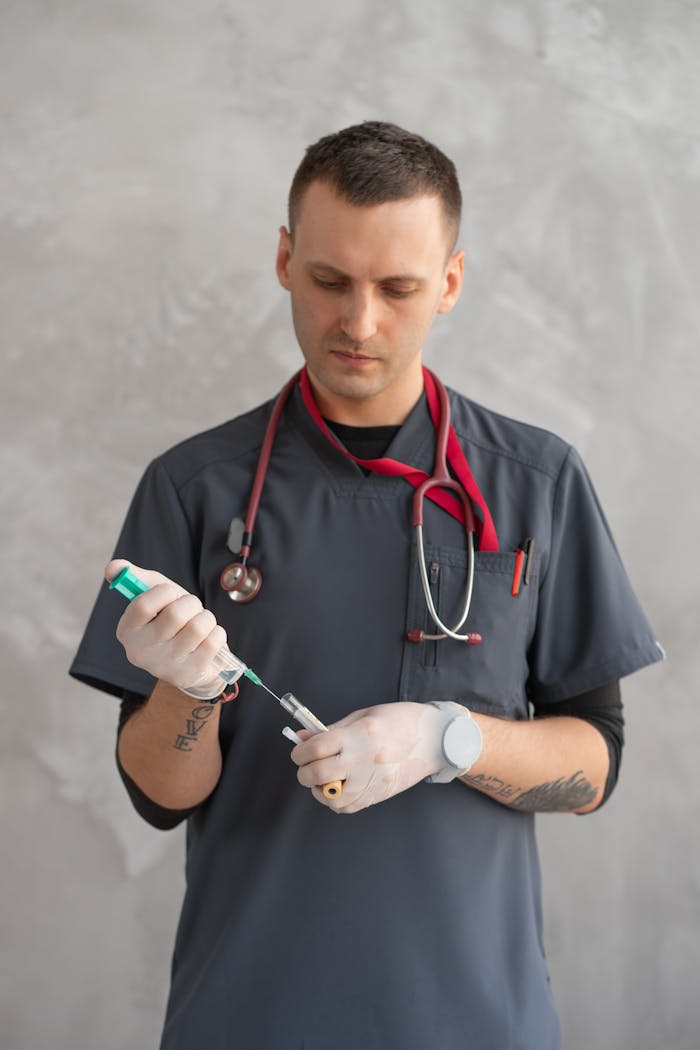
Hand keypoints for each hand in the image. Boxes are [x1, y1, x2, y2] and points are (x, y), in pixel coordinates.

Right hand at [105, 560, 227, 695]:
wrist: (191, 658)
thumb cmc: (172, 621)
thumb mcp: (155, 596)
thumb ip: (135, 578)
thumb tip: (113, 568)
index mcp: (127, 631)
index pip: (143, 605)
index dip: (165, 592)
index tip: (172, 592)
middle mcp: (140, 653)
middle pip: (175, 615)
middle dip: (191, 603)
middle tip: (190, 608)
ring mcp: (164, 667)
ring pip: (199, 627)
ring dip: (206, 618)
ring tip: (200, 623)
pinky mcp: (188, 676)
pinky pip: (213, 641)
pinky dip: (217, 633)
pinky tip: (208, 638)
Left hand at [291, 702, 446, 813]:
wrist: (434, 738)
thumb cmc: (398, 721)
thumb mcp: (362, 716)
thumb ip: (331, 730)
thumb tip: (302, 738)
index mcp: (359, 734)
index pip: (317, 748)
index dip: (300, 752)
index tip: (299, 752)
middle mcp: (365, 759)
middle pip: (319, 774)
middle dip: (305, 773)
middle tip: (305, 768)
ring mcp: (373, 780)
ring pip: (332, 798)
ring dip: (320, 790)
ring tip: (323, 780)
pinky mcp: (380, 794)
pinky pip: (349, 807)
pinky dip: (337, 801)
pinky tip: (338, 788)